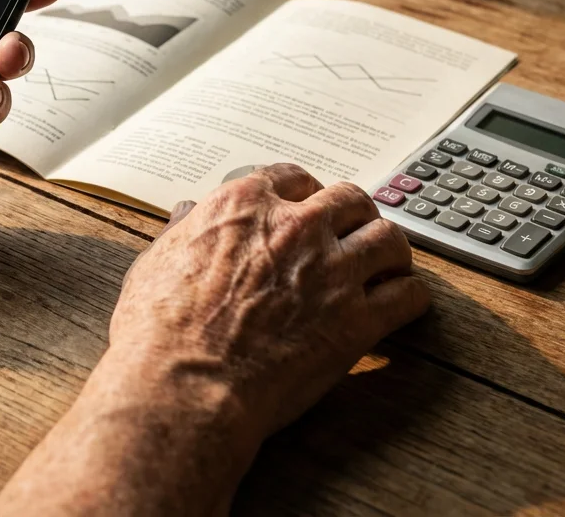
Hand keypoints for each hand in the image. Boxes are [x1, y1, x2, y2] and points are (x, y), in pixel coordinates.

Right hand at [104, 163, 429, 445]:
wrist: (184, 386)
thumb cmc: (159, 331)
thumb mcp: (154, 263)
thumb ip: (181, 232)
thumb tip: (185, 213)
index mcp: (244, 205)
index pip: (293, 177)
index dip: (304, 194)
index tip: (307, 210)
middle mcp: (296, 227)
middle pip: (351, 199)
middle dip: (353, 217)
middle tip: (350, 238)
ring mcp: (332, 271)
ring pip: (389, 237)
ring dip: (390, 252)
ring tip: (386, 267)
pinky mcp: (357, 320)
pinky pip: (410, 295)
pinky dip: (410, 298)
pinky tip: (400, 307)